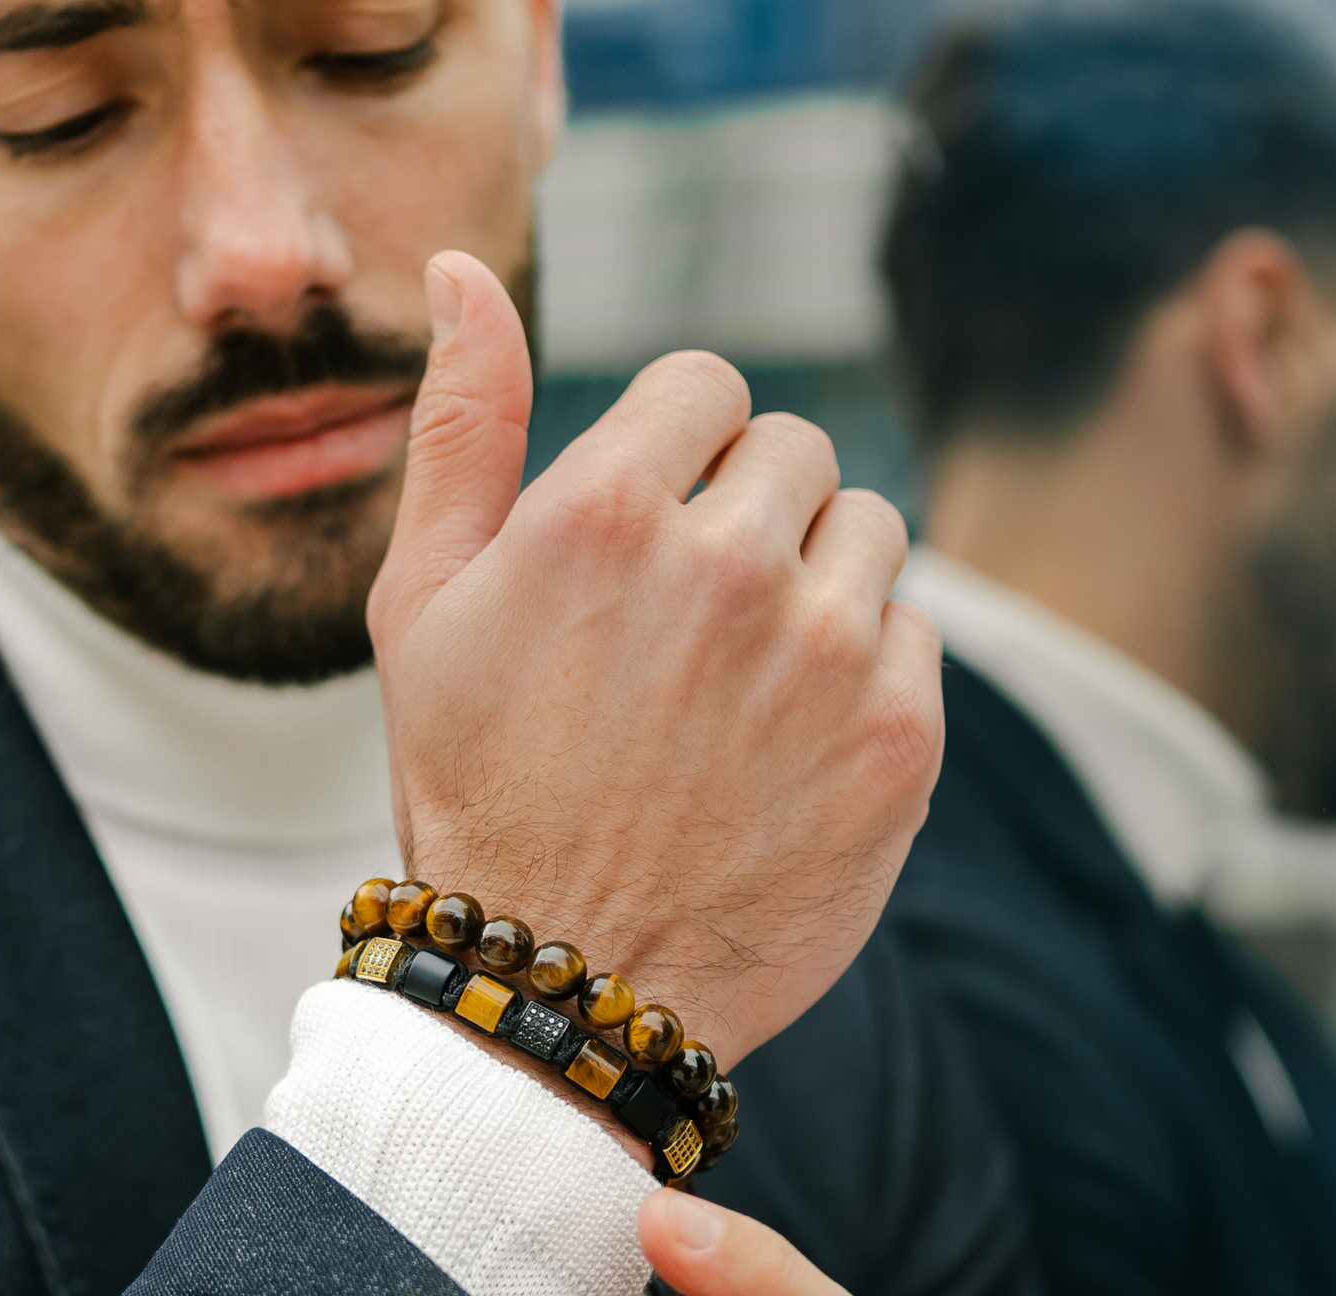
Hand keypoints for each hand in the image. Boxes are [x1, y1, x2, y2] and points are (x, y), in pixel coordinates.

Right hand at [368, 254, 942, 1069]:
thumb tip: (460, 269)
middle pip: (797, 450)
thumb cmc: (473, 796)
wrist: (560, 986)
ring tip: (740, 686)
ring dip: (817, 583)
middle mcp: (730, 563)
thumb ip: (455, 428)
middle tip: (689, 627)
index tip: (652, 531)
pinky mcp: (901, 741)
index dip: (678, 452)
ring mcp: (829, 654)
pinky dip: (867, 673)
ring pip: (871, 532)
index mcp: (606, 512)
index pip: (707, 383)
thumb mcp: (417, 610)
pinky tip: (788, 746)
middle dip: (748, 512)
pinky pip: (918, 636)